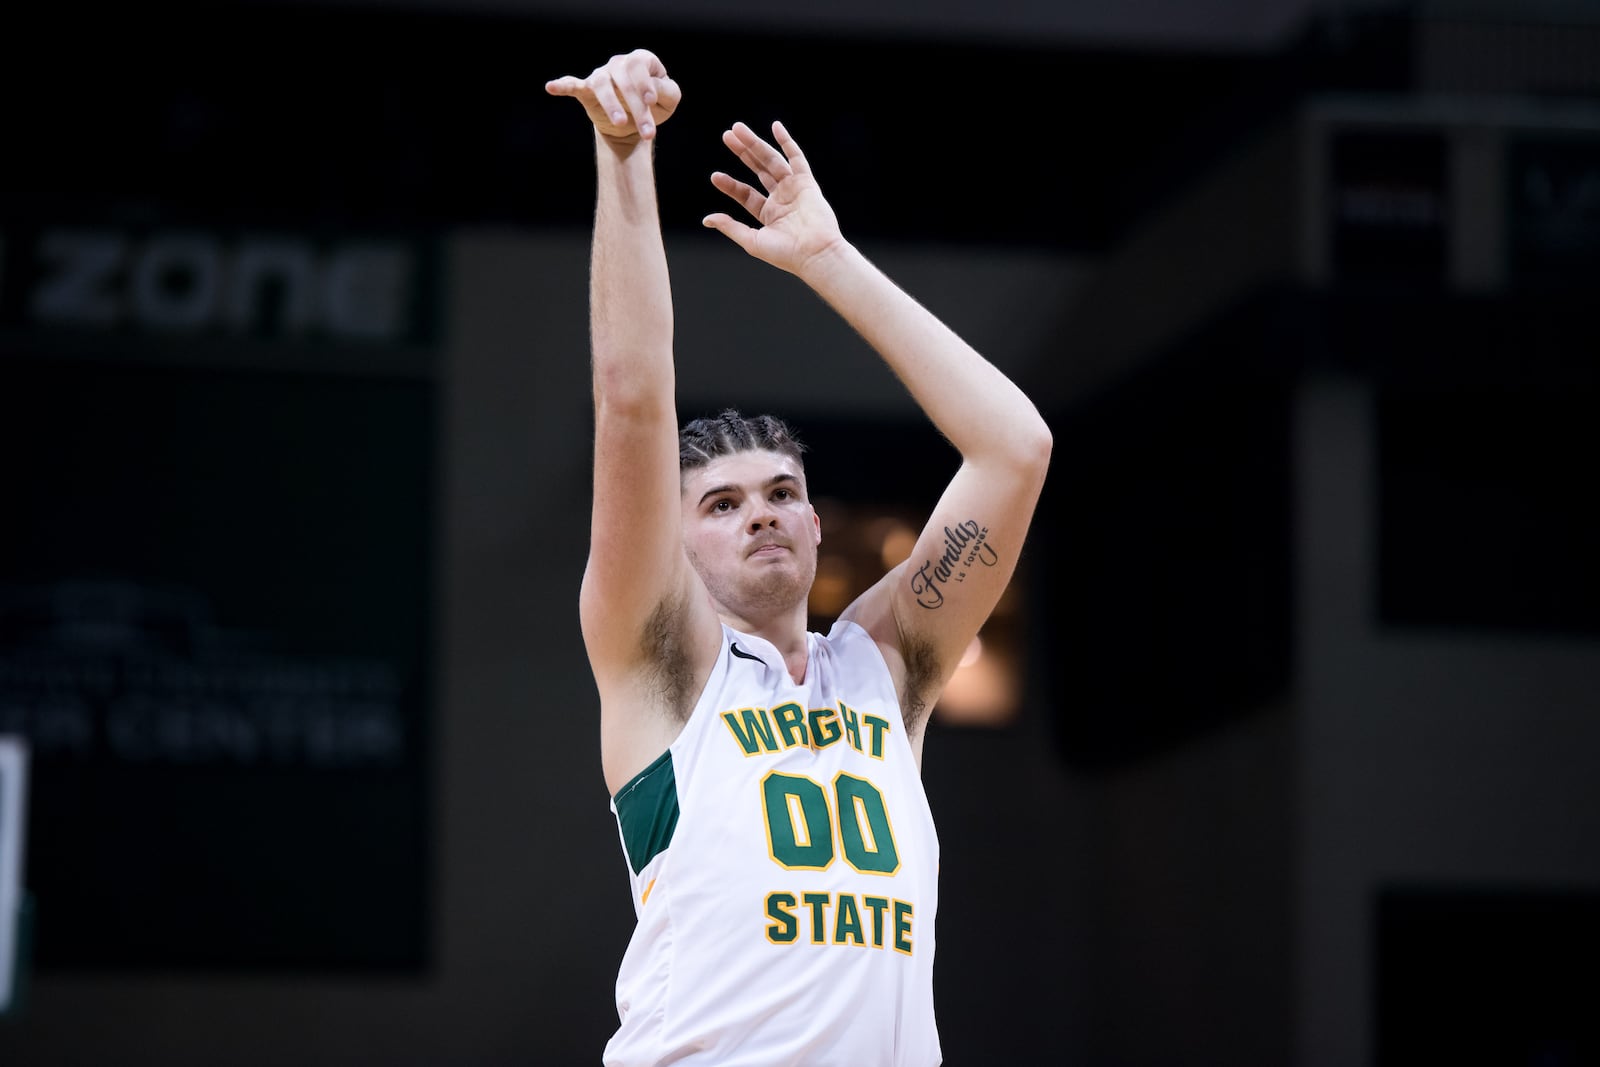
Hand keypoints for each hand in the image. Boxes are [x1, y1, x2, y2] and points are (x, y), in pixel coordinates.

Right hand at [545, 48, 680, 142]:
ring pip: (601, 84)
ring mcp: (601, 76)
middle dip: (636, 106)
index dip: (643, 81)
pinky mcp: (587, 91)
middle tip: (647, 132)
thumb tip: (653, 89)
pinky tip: (551, 87)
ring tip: (620, 123)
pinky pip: (573, 85)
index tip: (650, 101)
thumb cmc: (655, 105)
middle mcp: (619, 64)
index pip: (638, 64)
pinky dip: (563, 86)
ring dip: (611, 104)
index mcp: (641, 61)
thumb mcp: (669, 100)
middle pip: (622, 78)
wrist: (635, 123)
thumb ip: (667, 91)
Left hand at [703, 121, 845, 276]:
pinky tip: (775, 127)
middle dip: (742, 152)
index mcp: (768, 214)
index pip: (745, 194)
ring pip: (771, 160)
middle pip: (758, 169)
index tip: (715, 177)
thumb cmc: (786, 254)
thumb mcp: (751, 241)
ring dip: (755, 143)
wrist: (815, 254)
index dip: (730, 184)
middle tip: (727, 135)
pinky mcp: (807, 183)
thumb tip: (707, 219)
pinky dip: (787, 142)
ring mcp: (794, 189)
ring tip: (738, 129)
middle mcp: (781, 198)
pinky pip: (796, 158)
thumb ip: (730, 227)